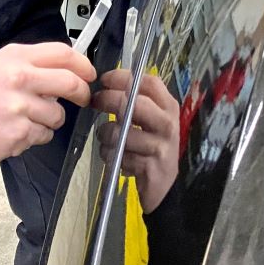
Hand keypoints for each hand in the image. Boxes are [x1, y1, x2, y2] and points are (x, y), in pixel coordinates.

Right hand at [0, 42, 95, 165]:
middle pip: (69, 82)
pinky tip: (18, 131)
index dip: (82, 64)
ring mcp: (20, 107)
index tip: (88, 73)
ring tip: (29, 118)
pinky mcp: (19, 133)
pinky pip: (44, 135)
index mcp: (15, 58)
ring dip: (52, 120)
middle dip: (81, 93)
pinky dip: (36, 136)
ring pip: (58, 115)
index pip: (62, 53)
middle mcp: (19, 79)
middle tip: (82, 98)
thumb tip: (63, 71)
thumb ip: (29, 64)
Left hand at [92, 70, 178, 213]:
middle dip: (109, 100)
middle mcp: (168, 124)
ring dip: (106, 135)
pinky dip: (110, 155)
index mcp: (168, 107)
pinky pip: (119, 155)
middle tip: (95, 103)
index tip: (104, 80)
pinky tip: (115, 157)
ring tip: (105, 139)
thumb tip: (105, 87)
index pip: (149, 83)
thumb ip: (134, 102)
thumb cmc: (151, 147)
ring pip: (121, 132)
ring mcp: (161, 146)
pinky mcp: (151, 167)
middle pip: (134, 103)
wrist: (164, 186)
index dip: (124, 78)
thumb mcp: (151, 120)